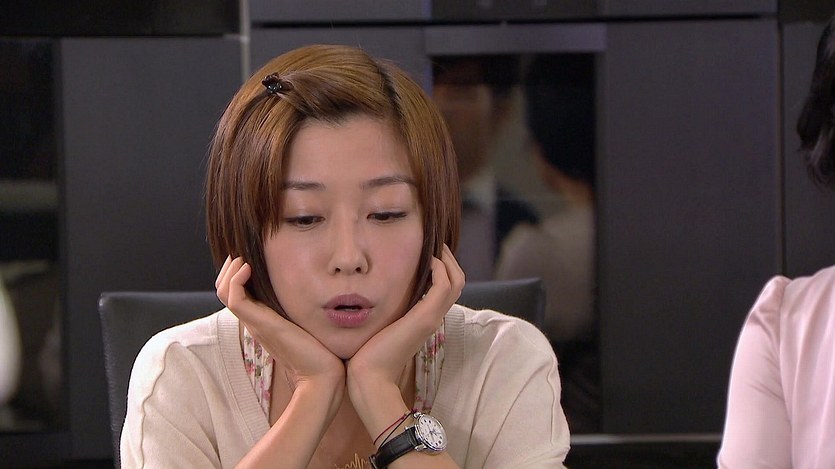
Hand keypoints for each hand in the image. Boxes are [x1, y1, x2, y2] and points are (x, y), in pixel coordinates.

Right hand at [215, 256, 345, 397]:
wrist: (322, 377)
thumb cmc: (322, 354)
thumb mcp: (310, 325)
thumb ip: (305, 313)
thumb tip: (319, 294)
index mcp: (263, 321)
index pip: (236, 294)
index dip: (237, 274)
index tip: (250, 259)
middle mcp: (255, 322)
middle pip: (224, 291)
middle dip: (228, 269)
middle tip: (241, 255)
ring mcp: (255, 323)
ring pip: (224, 292)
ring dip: (229, 270)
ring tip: (242, 259)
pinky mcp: (260, 324)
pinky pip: (234, 298)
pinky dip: (235, 279)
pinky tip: (249, 268)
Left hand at [346, 245, 464, 424]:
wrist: (369, 377)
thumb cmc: (366, 355)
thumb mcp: (378, 326)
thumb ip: (380, 311)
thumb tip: (367, 296)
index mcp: (423, 318)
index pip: (445, 287)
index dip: (442, 266)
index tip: (427, 249)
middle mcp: (432, 316)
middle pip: (457, 280)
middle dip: (448, 258)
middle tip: (434, 242)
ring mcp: (431, 317)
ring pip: (456, 280)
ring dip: (447, 259)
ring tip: (434, 245)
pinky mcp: (425, 318)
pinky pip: (444, 286)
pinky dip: (440, 268)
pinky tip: (427, 259)